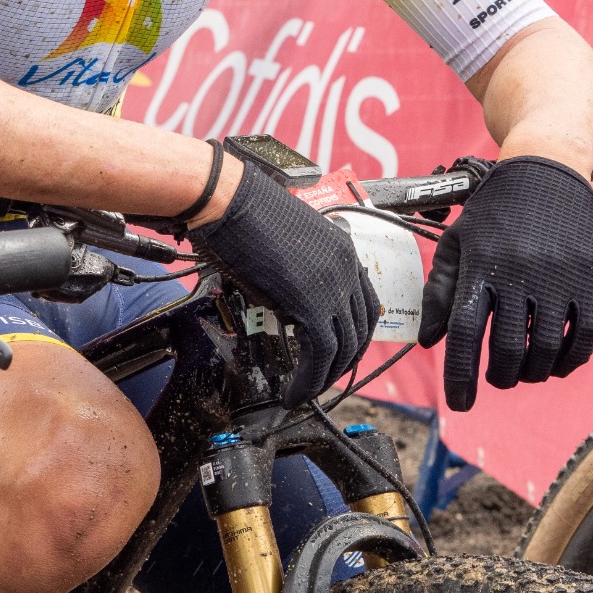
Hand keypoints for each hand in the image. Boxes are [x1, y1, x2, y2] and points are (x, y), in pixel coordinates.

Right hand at [189, 160, 379, 401]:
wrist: (228, 200)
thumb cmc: (244, 212)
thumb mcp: (287, 240)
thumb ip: (302, 270)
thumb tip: (291, 304)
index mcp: (343, 248)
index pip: (365, 304)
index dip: (353, 335)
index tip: (339, 353)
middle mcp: (346, 267)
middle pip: (359, 330)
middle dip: (343, 362)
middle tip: (322, 379)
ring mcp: (332, 285)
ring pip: (343, 348)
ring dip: (324, 378)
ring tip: (304, 392)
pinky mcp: (311, 303)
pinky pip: (320, 354)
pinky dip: (308, 380)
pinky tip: (294, 391)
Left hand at [418, 155, 592, 411]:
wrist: (545, 169)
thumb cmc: (493, 210)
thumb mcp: (458, 241)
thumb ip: (440, 290)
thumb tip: (428, 341)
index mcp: (481, 265)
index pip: (466, 332)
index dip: (460, 375)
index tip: (459, 403)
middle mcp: (519, 273)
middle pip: (507, 349)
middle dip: (498, 377)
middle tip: (494, 379)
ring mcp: (558, 276)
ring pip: (547, 349)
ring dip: (533, 373)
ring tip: (522, 373)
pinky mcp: (590, 278)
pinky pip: (586, 335)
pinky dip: (571, 359)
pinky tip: (557, 365)